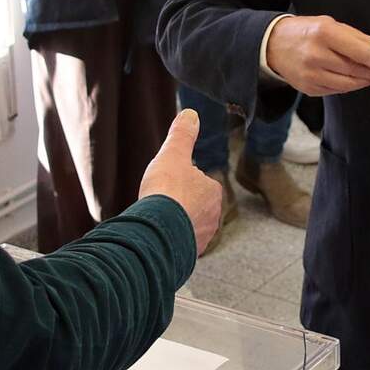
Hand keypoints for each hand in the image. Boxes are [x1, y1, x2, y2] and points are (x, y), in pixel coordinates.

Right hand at [138, 110, 222, 256]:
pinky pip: (178, 244)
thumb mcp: (172, 155)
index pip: (198, 181)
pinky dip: (169, 241)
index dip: (179, 180)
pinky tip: (156, 237)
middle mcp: (213, 216)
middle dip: (178, 204)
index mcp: (213, 191)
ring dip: (174, 223)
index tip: (165, 183)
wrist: (157, 232)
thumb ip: (182, 135)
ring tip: (156, 220)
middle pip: (193, 205)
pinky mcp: (189, 255)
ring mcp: (201, 238)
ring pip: (186, 226)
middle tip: (159, 202)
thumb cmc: (167, 191)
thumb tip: (191, 114)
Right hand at [266, 15, 369, 95]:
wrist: (274, 45)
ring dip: (363, 82)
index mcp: (324, 33)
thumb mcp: (331, 24)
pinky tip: (351, 79)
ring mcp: (310, 74)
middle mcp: (316, 54)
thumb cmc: (307, 32)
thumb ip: (357, 38)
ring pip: (348, 85)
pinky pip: (336, 90)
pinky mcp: (308, 88)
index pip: (361, 53)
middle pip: (356, 71)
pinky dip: (347, 86)